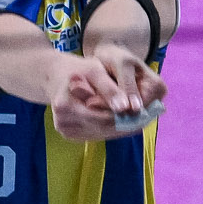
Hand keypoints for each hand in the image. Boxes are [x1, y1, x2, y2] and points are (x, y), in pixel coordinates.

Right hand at [47, 41, 163, 142]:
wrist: (55, 75)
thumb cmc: (78, 69)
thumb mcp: (94, 71)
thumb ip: (110, 90)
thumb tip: (126, 108)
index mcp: (66, 106)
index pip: (104, 118)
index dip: (126, 116)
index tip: (146, 109)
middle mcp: (63, 123)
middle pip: (103, 129)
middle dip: (126, 122)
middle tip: (147, 114)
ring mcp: (66, 131)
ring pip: (102, 133)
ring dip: (120, 126)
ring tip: (137, 115)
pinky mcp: (70, 134)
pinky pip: (97, 133)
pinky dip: (110, 127)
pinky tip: (121, 118)